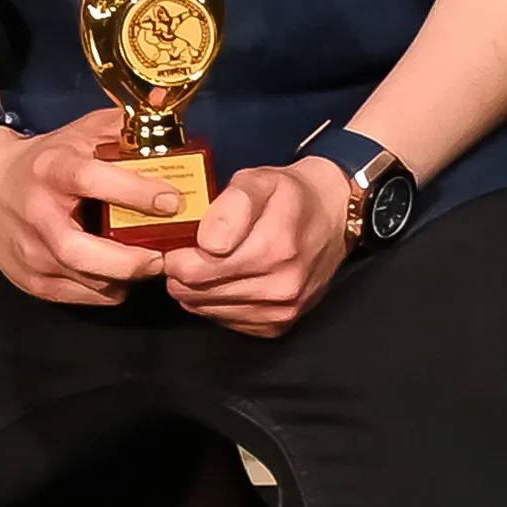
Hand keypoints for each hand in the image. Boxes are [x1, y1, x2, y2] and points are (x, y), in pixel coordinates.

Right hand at [0, 104, 175, 308]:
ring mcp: (28, 253)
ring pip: (87, 282)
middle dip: (130, 261)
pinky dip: (107, 289)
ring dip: (124, 277)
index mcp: (50, 171)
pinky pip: (81, 297)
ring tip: (144, 263)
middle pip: (82, 253)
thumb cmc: (41, 161)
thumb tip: (164, 114)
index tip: (173, 200)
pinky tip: (114, 272)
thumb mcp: (75, 135)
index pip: (92, 180)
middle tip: (162, 257)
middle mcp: (35, 216)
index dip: (135, 192)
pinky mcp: (29, 280)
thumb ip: (118, 129)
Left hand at [161, 152, 363, 338]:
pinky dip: (214, 302)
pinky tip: (222, 280)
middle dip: (181, 271)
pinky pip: (224, 321)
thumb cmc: (289, 196)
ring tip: (203, 263)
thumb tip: (208, 242)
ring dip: (195, 288)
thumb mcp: (258, 181)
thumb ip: (230, 205)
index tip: (177, 240)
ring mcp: (281, 309)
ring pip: (205, 308)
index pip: (194, 269)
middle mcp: (281, 285)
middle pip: (196, 291)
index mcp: (274, 248)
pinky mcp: (278, 325)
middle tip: (185, 251)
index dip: (175, 253)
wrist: (332, 217)